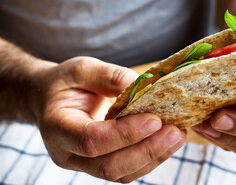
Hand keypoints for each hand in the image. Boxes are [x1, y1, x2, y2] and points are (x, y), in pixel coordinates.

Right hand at [34, 57, 185, 182]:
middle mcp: (68, 153)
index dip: (125, 134)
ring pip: (121, 173)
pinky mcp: (100, 164)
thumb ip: (111, 76)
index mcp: (58, 127)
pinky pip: (127, 170)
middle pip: (109, 166)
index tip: (154, 120)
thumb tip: (146, 87)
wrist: (51, 99)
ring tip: (178, 136)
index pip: (91, 140)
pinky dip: (150, 158)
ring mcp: (84, 164)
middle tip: (175, 132)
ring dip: (154, 156)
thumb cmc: (65, 83)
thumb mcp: (83, 69)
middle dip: (146, 150)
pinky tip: (167, 141)